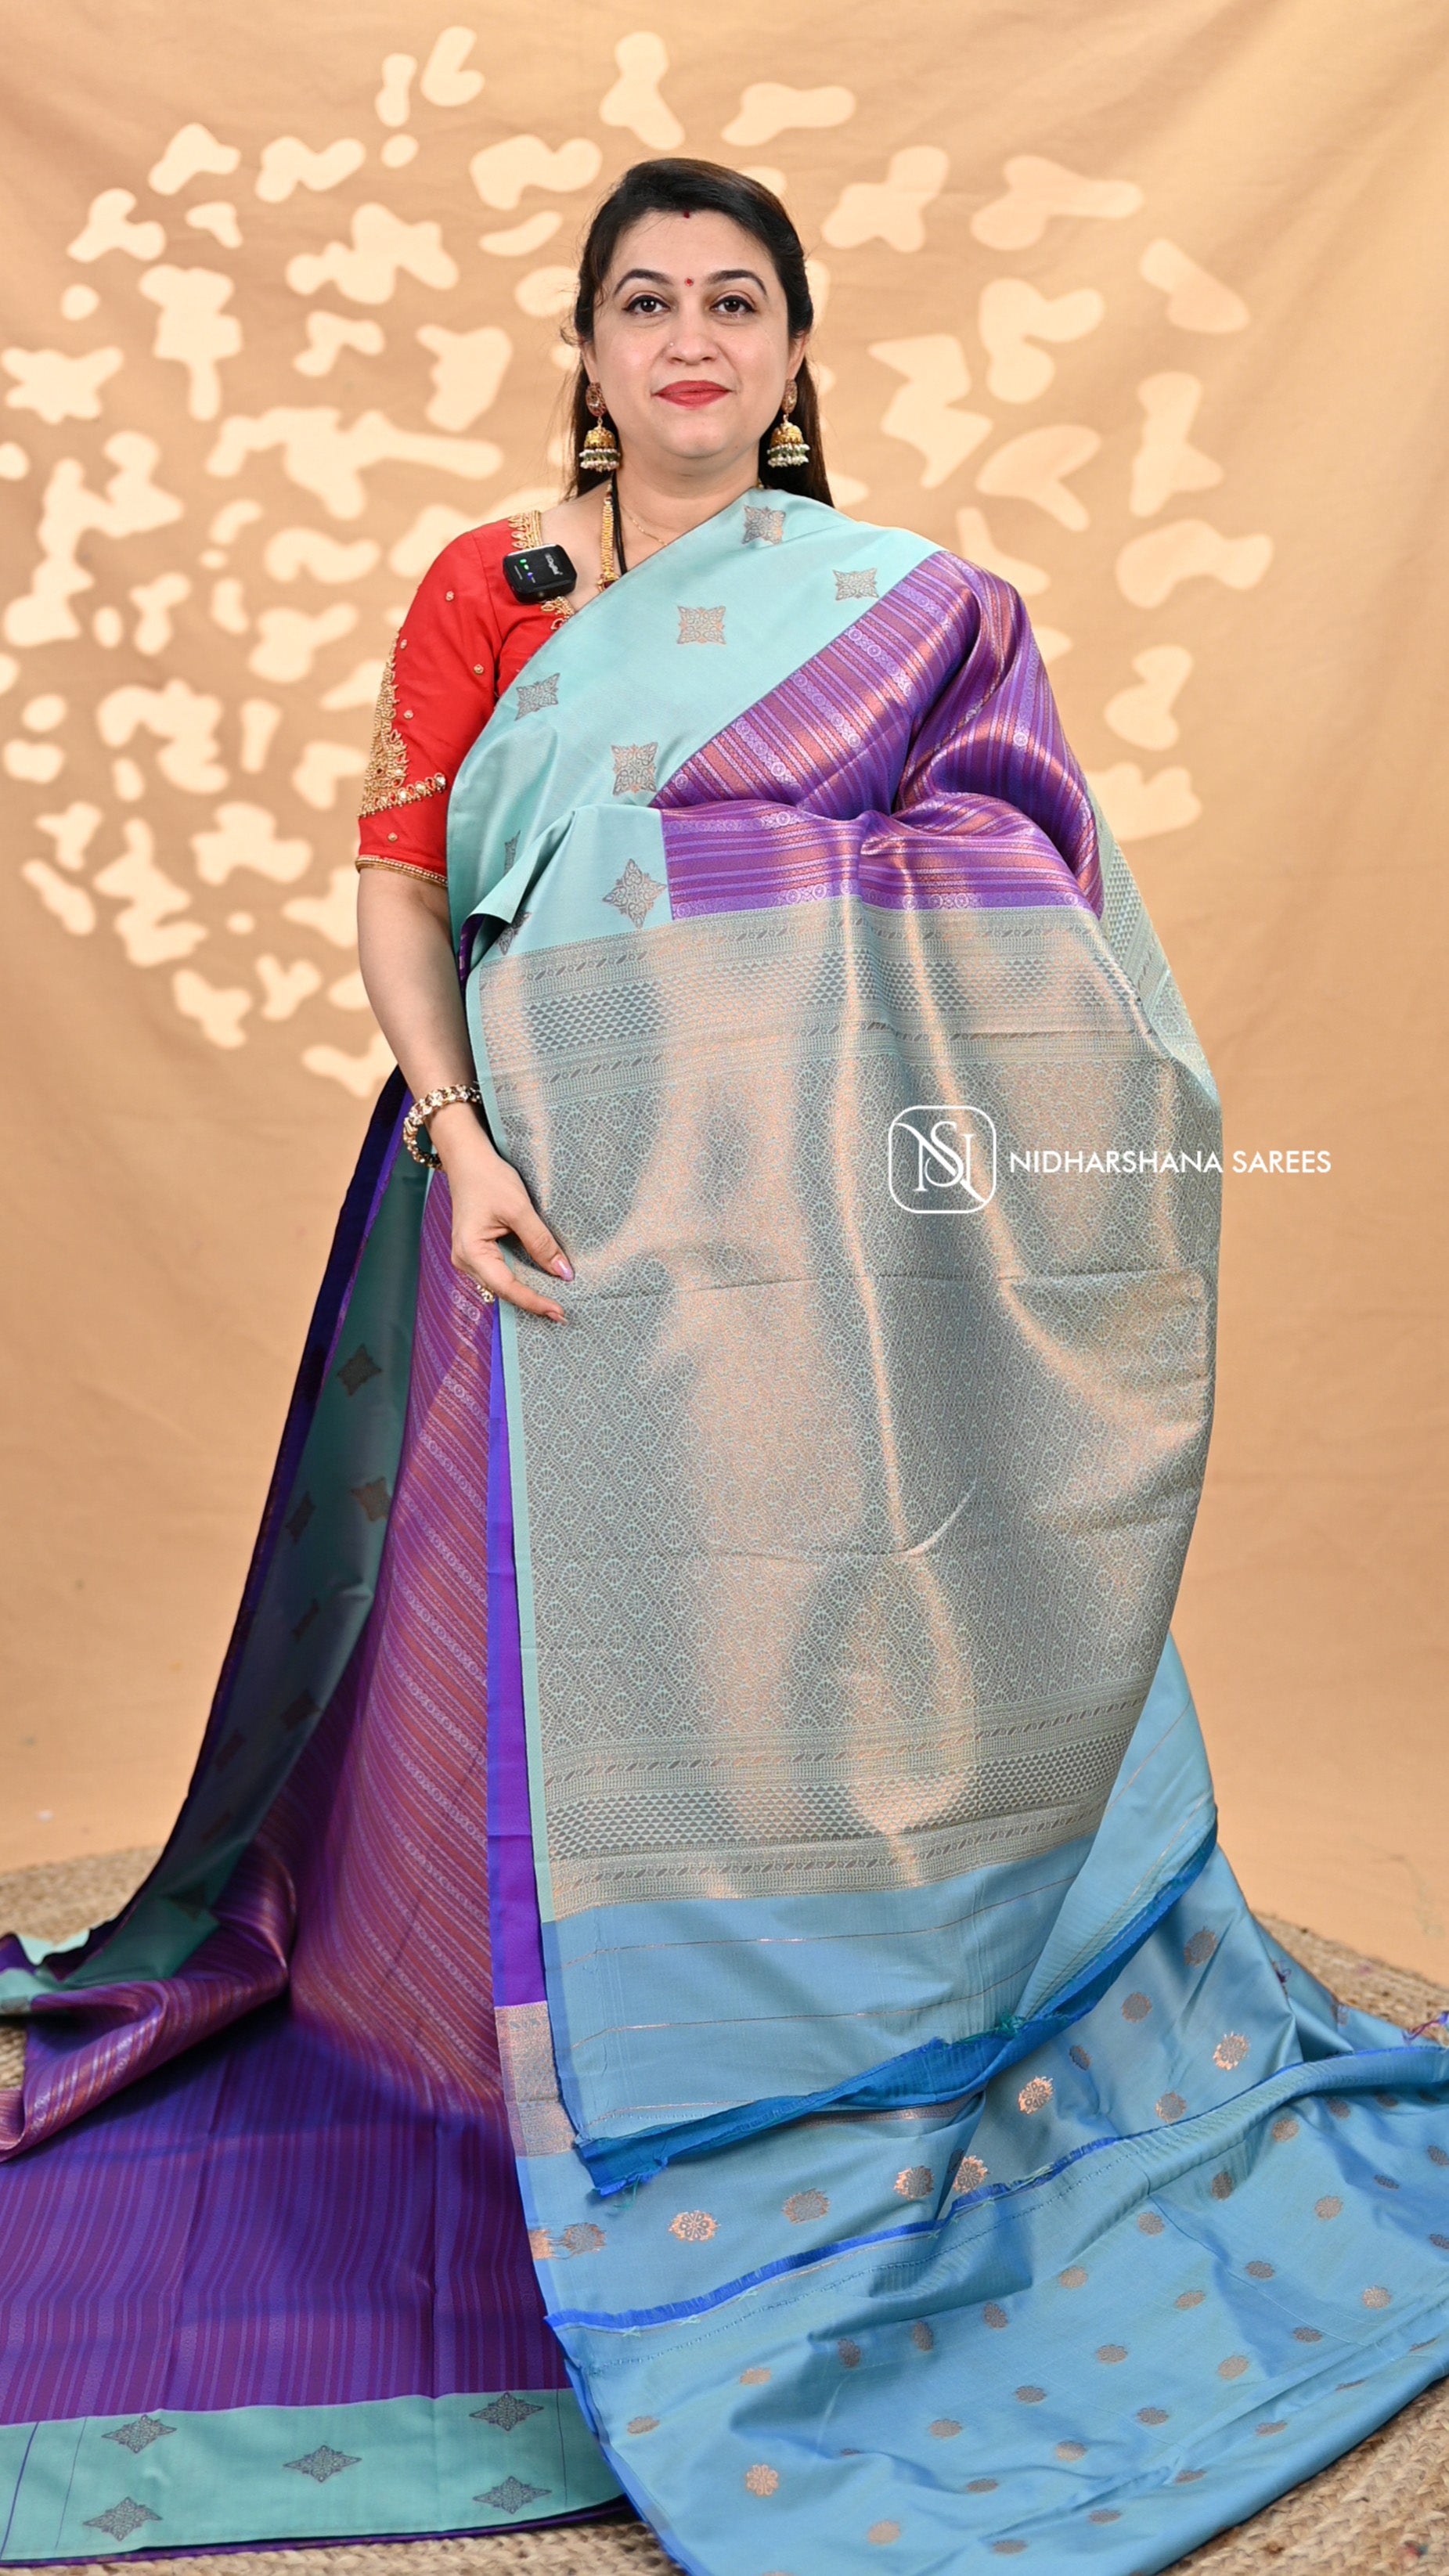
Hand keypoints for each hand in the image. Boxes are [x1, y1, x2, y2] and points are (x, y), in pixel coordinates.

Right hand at [430, 1103, 571, 1321]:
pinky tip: (540, 1283)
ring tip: (556, 1302)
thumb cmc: (489, 1179)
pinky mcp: (478, 1252)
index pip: (507, 1287)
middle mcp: (465, 1261)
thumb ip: (541, 1242)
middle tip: (564, 1313)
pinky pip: (501, 1273)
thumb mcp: (519, 1209)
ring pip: (502, 1285)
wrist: (468, 1159)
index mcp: (470, 1252)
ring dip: (528, 1292)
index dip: (534, 1301)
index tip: (559, 1311)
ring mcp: (469, 1258)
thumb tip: (563, 1273)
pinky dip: (521, 1279)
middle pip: (503, 1291)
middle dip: (532, 1302)